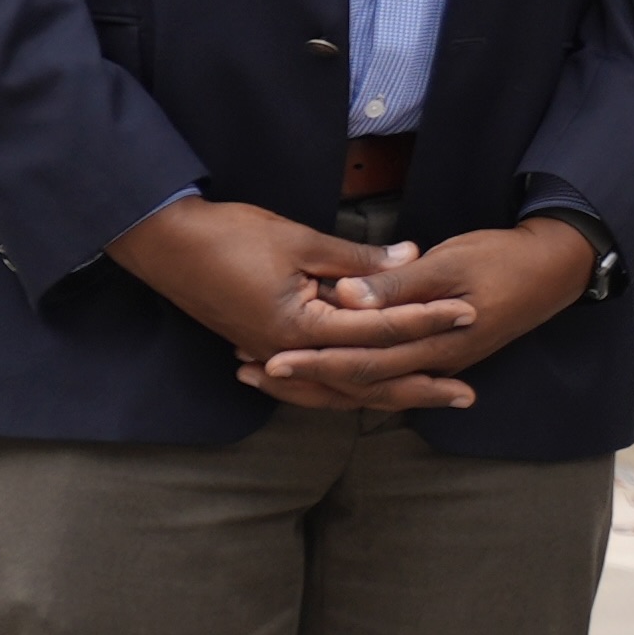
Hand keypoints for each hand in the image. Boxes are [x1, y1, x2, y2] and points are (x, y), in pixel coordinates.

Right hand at [112, 196, 460, 374]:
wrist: (163, 244)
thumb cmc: (228, 236)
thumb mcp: (300, 241)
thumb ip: (357, 259)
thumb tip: (411, 256)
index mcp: (300, 327)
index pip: (378, 330)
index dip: (427, 320)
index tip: (469, 313)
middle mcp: (287, 353)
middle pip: (365, 379)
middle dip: (418, 386)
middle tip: (466, 394)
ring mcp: (272, 355)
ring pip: (339, 389)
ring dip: (386, 394)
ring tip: (430, 398)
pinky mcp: (264, 348)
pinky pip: (313, 382)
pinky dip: (344, 387)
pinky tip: (368, 390)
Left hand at [247, 218, 603, 414]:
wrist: (557, 269)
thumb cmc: (504, 259)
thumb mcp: (450, 262)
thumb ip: (397, 285)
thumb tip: (345, 296)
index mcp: (435, 346)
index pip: (362, 364)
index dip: (314, 363)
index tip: (268, 360)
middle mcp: (433, 364)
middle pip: (358, 385)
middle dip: (304, 380)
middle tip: (251, 373)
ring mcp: (437, 363)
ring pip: (370, 387)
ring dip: (320, 382)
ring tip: (273, 375)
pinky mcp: (438, 354)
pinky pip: (385, 375)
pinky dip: (347, 375)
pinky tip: (324, 369)